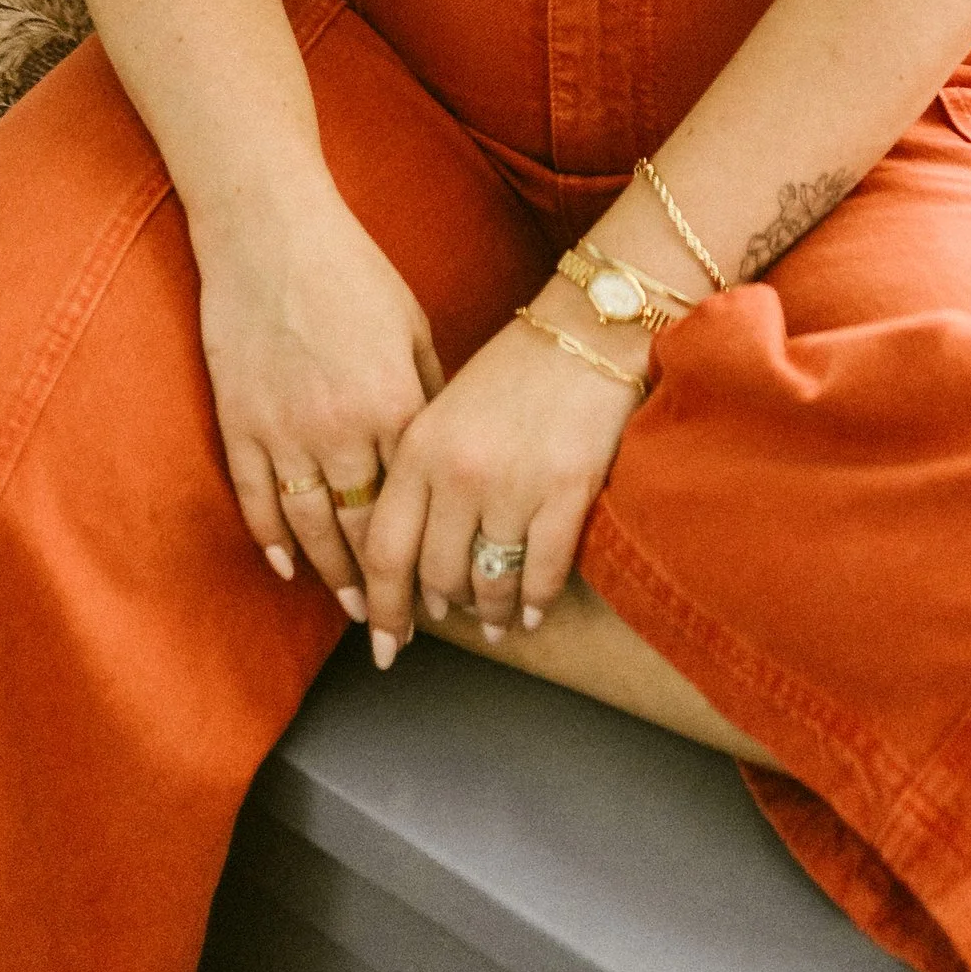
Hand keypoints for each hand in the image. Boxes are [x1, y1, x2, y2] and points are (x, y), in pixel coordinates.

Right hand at [195, 188, 443, 617]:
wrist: (271, 230)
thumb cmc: (352, 272)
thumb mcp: (412, 326)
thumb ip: (430, 392)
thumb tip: (443, 452)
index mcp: (395, 403)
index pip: (416, 505)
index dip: (428, 559)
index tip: (443, 598)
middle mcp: (342, 428)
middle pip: (364, 532)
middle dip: (384, 591)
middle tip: (396, 633)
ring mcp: (284, 428)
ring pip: (311, 526)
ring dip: (333, 576)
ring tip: (353, 612)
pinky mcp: (239, 420)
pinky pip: (257, 497)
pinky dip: (272, 539)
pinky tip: (289, 567)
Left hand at [356, 300, 641, 660]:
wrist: (587, 329)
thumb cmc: (513, 370)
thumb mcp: (445, 411)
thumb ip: (420, 474)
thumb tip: (408, 554)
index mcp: (419, 445)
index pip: (384, 549)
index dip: (383, 607)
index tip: (385, 643)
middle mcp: (458, 471)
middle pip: (436, 576)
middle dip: (443, 608)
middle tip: (452, 617)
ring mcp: (513, 484)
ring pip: (488, 581)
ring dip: (491, 610)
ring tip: (496, 620)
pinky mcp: (567, 490)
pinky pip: (542, 573)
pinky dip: (535, 601)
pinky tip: (533, 610)